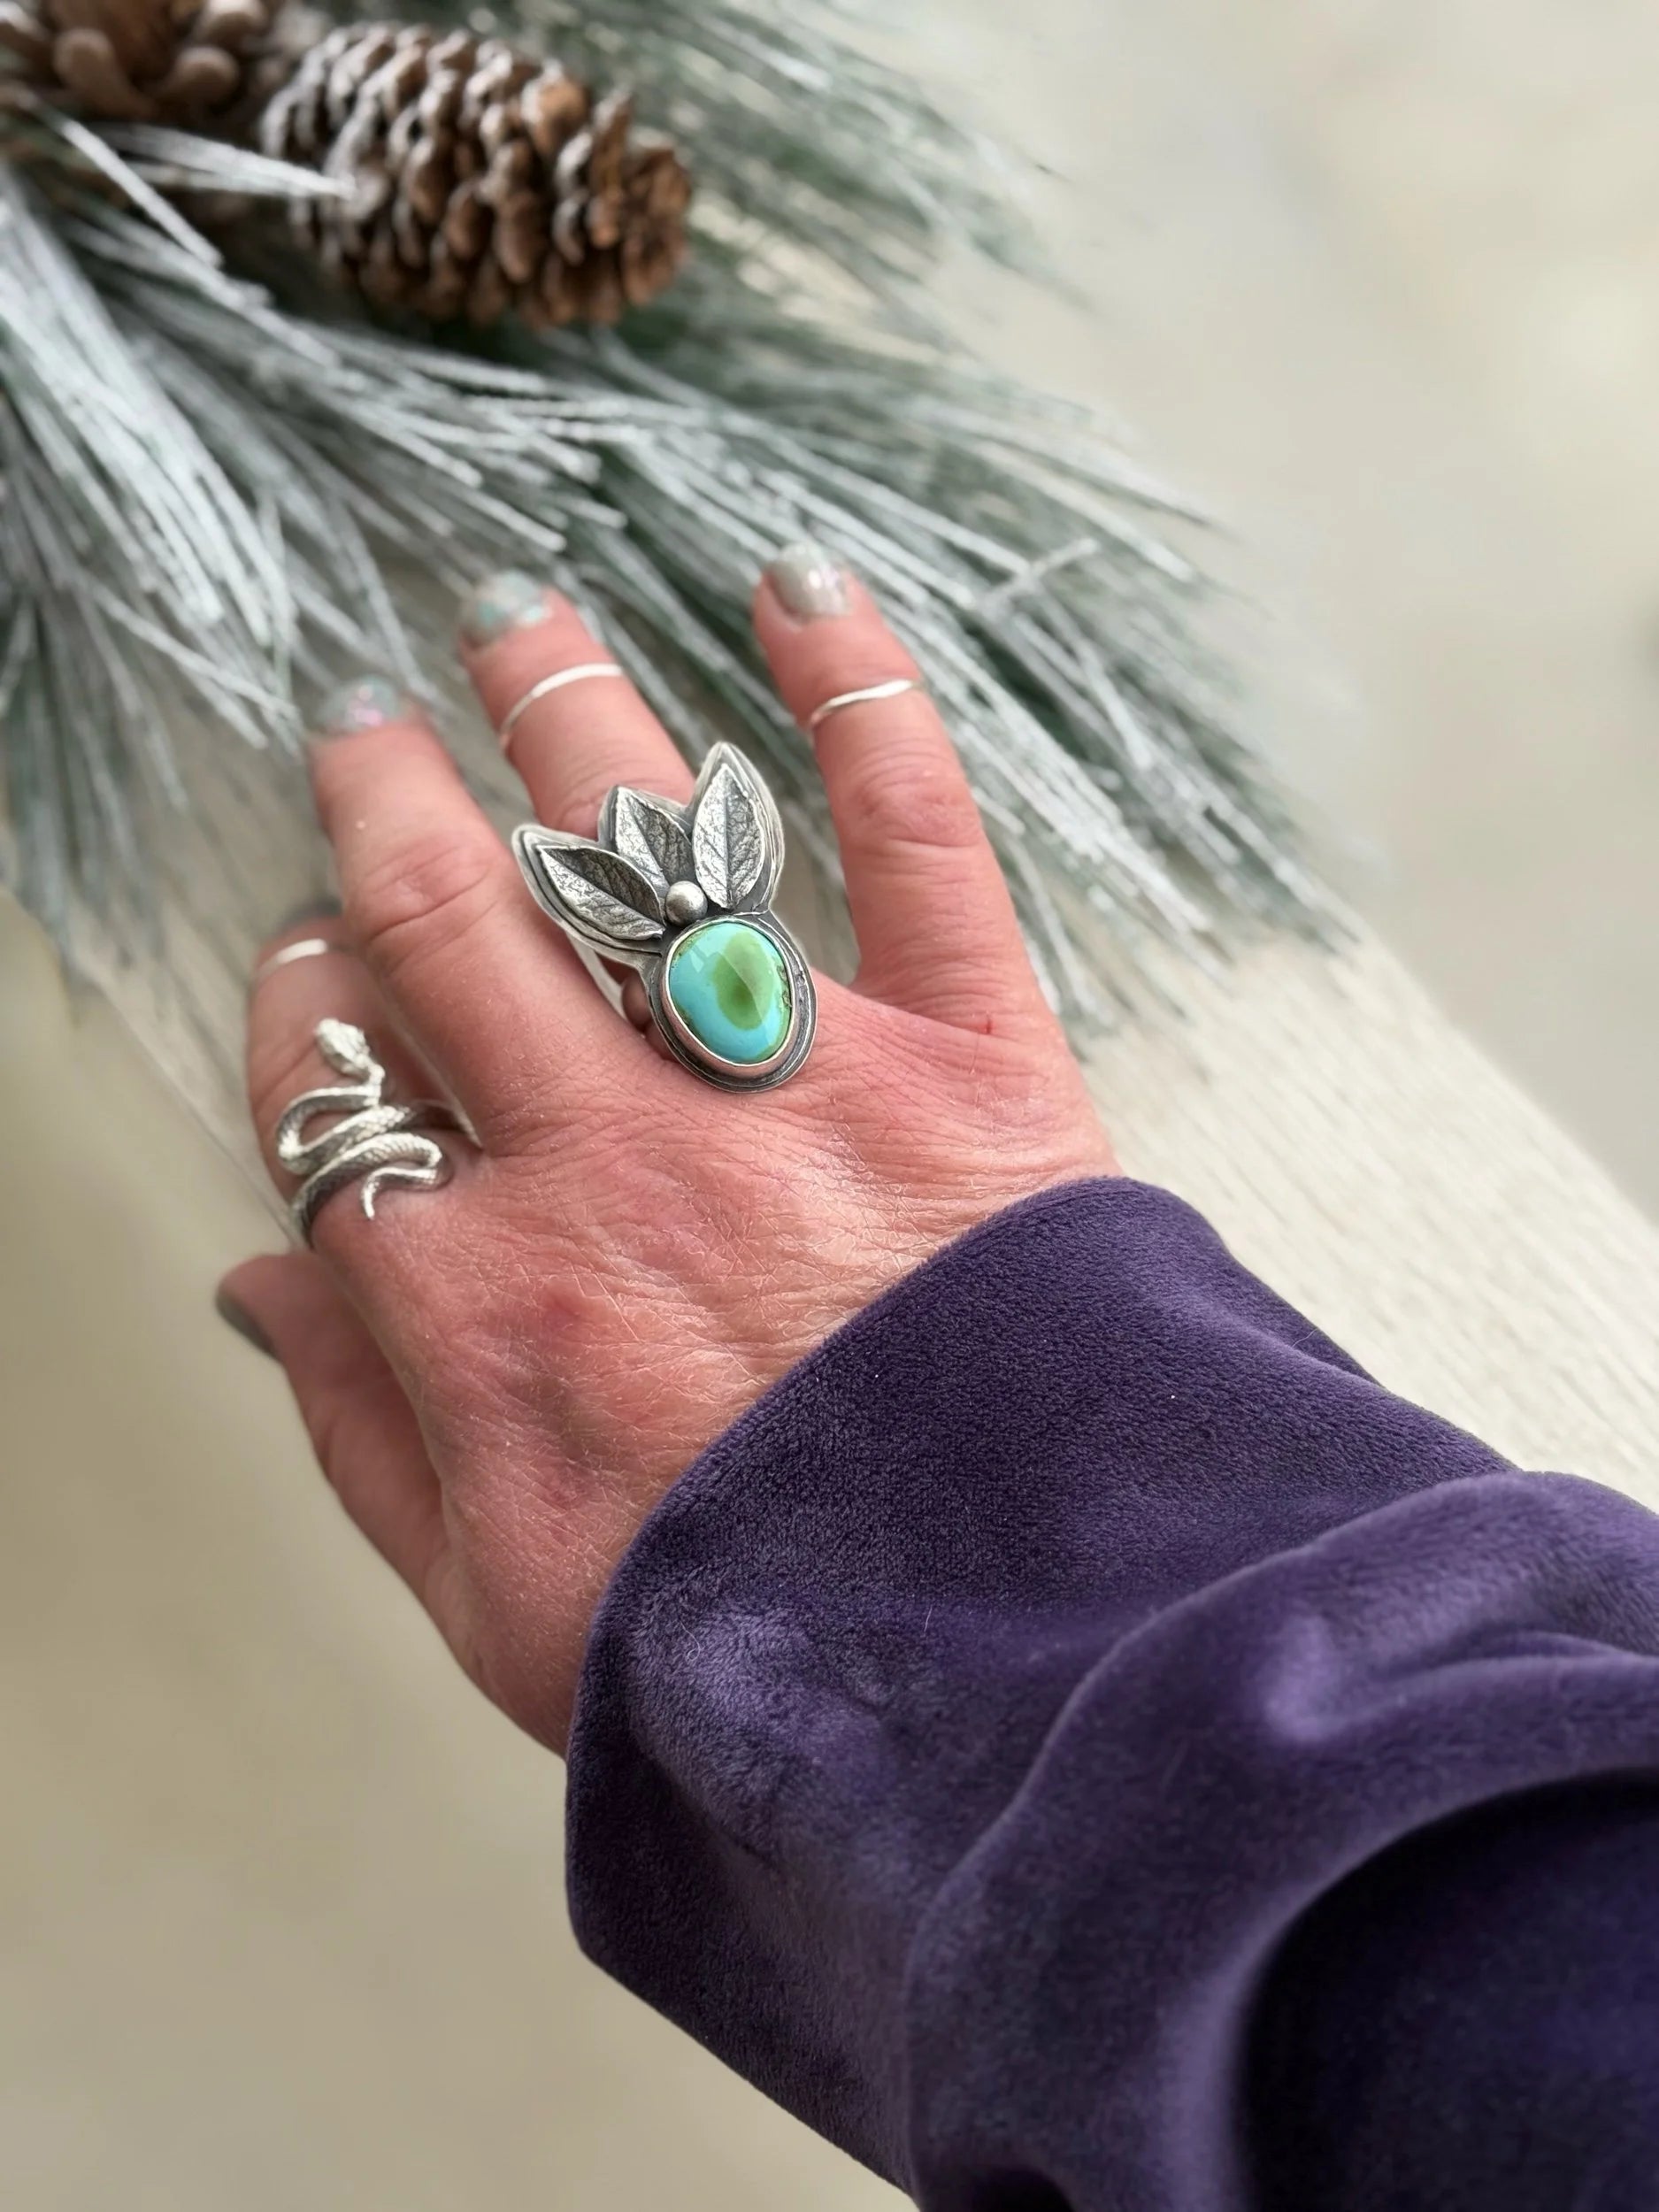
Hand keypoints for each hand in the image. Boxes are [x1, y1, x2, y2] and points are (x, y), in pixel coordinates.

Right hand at [220, 550, 1115, 1750]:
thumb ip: (359, 1430)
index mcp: (482, 1294)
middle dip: (388, 808)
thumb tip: (260, 1283)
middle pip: (449, 922)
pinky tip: (802, 585)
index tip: (313, 964)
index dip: (306, 1003)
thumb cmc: (745, 1648)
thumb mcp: (491, 1600)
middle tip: (367, 739)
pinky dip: (864, 702)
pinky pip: (914, 843)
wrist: (1023, 1671)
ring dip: (563, 713)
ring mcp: (790, 1090)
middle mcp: (612, 1157)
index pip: (335, 1082)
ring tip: (515, 624)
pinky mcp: (973, 1062)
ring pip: (640, 848)